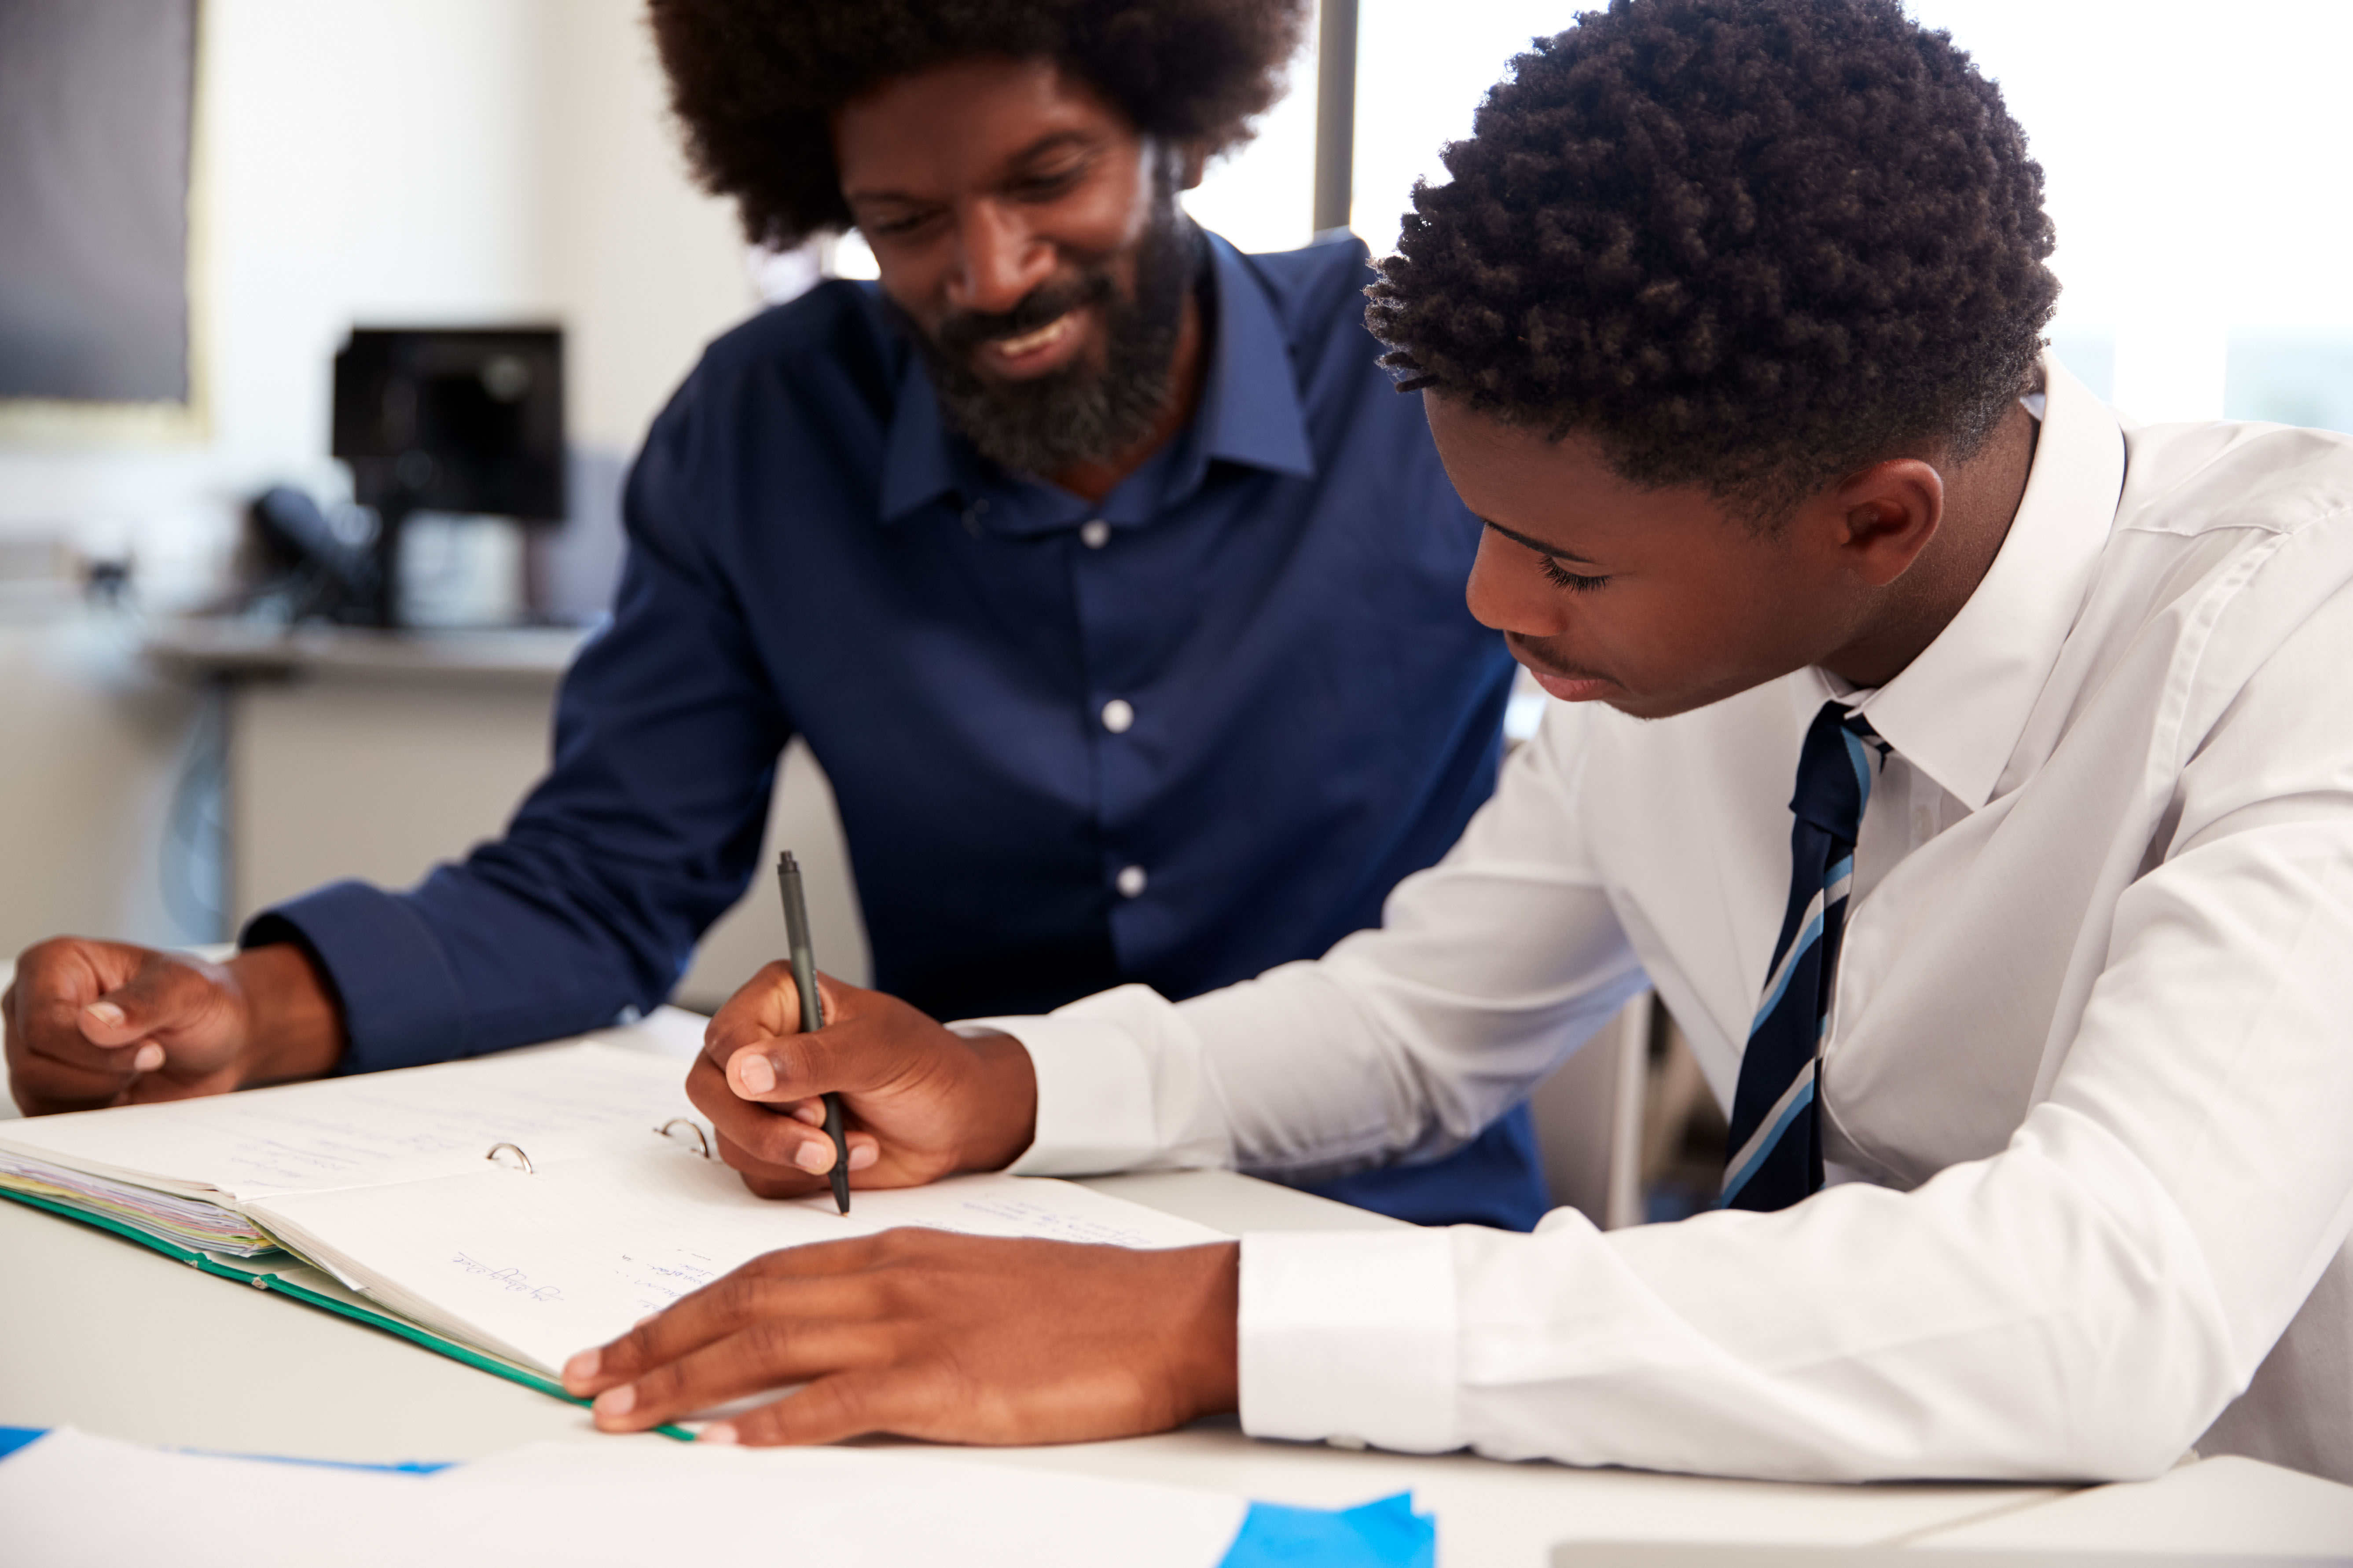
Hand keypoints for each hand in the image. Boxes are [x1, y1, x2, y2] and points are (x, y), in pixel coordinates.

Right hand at [2, 939, 343, 1115]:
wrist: (221, 1038)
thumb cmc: (201, 1000)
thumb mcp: (188, 989)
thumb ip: (144, 1002)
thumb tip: (93, 1024)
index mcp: (53, 965)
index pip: (41, 1024)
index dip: (93, 1050)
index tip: (149, 1050)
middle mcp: (31, 1007)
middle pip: (34, 1066)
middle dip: (102, 1075)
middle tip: (151, 1057)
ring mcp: (34, 1050)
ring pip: (38, 1095)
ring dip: (101, 1094)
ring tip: (138, 1068)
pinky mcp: (48, 1088)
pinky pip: (51, 1117)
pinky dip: (96, 1112)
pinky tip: (128, 1089)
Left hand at [562, 1229, 1239, 1444]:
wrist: (1163, 1312)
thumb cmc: (1080, 1305)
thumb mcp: (975, 1281)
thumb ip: (900, 1300)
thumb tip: (832, 1338)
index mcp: (898, 1252)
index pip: (763, 1272)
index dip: (684, 1306)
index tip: (627, 1338)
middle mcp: (892, 1278)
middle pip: (745, 1304)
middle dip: (655, 1342)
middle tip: (587, 1376)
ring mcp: (915, 1328)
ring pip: (769, 1346)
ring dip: (685, 1380)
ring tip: (622, 1409)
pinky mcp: (945, 1381)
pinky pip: (838, 1403)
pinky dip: (774, 1423)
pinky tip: (727, 1441)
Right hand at [688, 964, 1036, 1199]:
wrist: (955, 1120)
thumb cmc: (926, 1065)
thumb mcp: (879, 1049)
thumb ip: (813, 1058)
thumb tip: (743, 1071)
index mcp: (779, 998)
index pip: (727, 1036)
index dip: (751, 1075)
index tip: (807, 1103)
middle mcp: (760, 1046)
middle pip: (711, 1091)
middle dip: (764, 1128)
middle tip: (821, 1141)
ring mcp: (764, 1099)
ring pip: (731, 1138)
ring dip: (792, 1155)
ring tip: (853, 1146)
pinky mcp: (774, 1145)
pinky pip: (757, 1173)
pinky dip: (805, 1177)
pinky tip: (852, 1157)